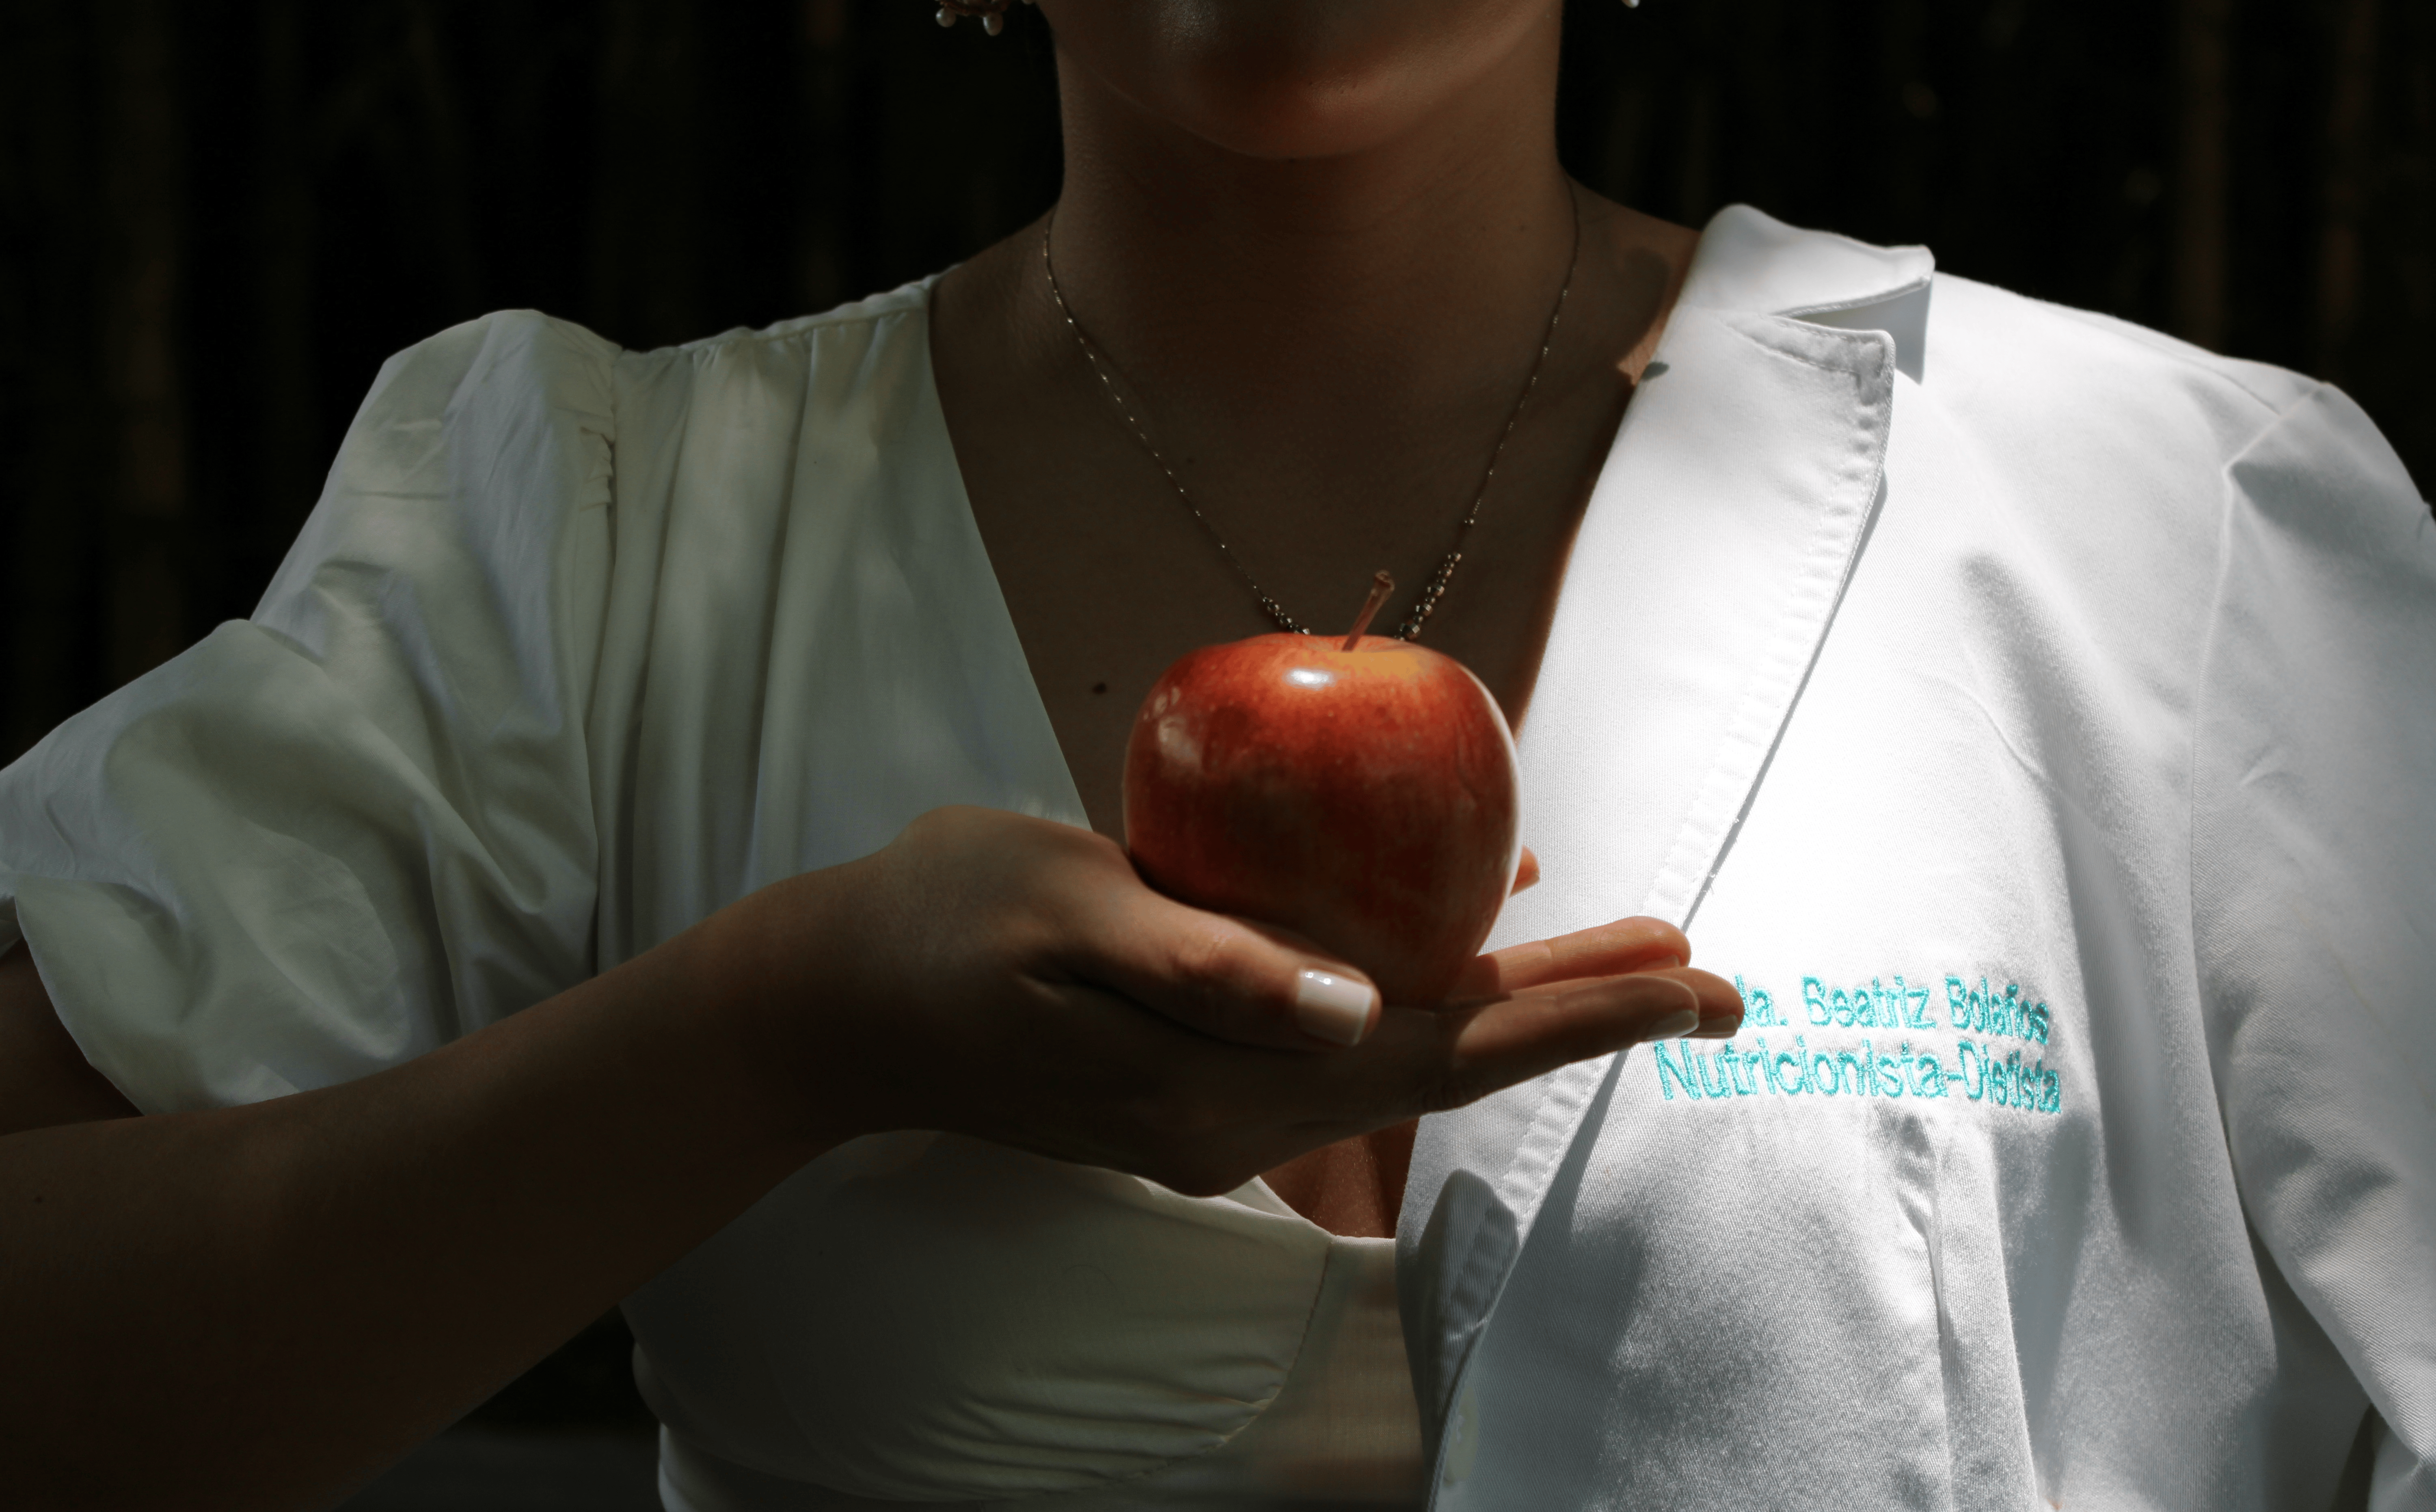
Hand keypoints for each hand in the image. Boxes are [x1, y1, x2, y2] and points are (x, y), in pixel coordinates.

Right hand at [726, 807, 1739, 1196]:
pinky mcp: (1191, 1088)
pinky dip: (1427, 998)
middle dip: (1585, 1016)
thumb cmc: (943, 921)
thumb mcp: (1066, 905)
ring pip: (1407, 1058)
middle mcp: (1235, 1121)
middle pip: (1448, 1064)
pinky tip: (1468, 944)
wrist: (838, 1000)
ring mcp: (1214, 1115)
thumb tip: (1351, 1009)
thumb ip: (1207, 960)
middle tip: (1714, 974)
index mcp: (1216, 1082)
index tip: (1697, 977)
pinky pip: (1345, 1043)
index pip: (1440, 1050)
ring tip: (1630, 957)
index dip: (1576, 1012)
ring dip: (1521, 1011)